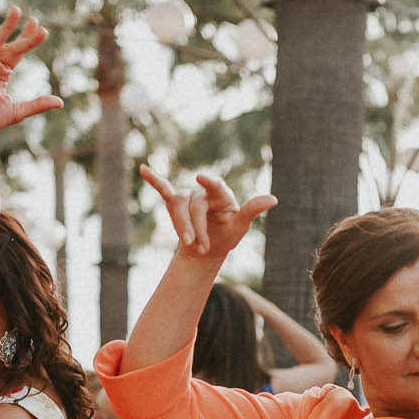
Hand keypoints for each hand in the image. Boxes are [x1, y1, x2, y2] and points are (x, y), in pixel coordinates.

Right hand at [0, 8, 66, 136]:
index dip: (29, 41)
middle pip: (11, 44)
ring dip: (7, 25)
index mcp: (1, 74)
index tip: (42, 30)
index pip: (18, 53)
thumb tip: (60, 102)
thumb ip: (38, 104)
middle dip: (22, 32)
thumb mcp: (17, 110)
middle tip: (34, 19)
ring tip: (16, 10)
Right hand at [140, 167, 276, 259]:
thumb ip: (252, 210)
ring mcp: (188, 196)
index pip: (215, 186)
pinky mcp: (174, 202)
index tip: (202, 178)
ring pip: (177, 205)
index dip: (209, 182)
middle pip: (193, 206)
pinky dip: (154, 180)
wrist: (207, 250)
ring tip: (191, 246)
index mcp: (222, 194)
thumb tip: (274, 199)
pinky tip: (144, 169)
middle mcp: (203, 191)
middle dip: (197, 229)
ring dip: (182, 227)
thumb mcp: (240, 227)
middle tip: (201, 248)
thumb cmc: (226, 236)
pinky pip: (163, 189)